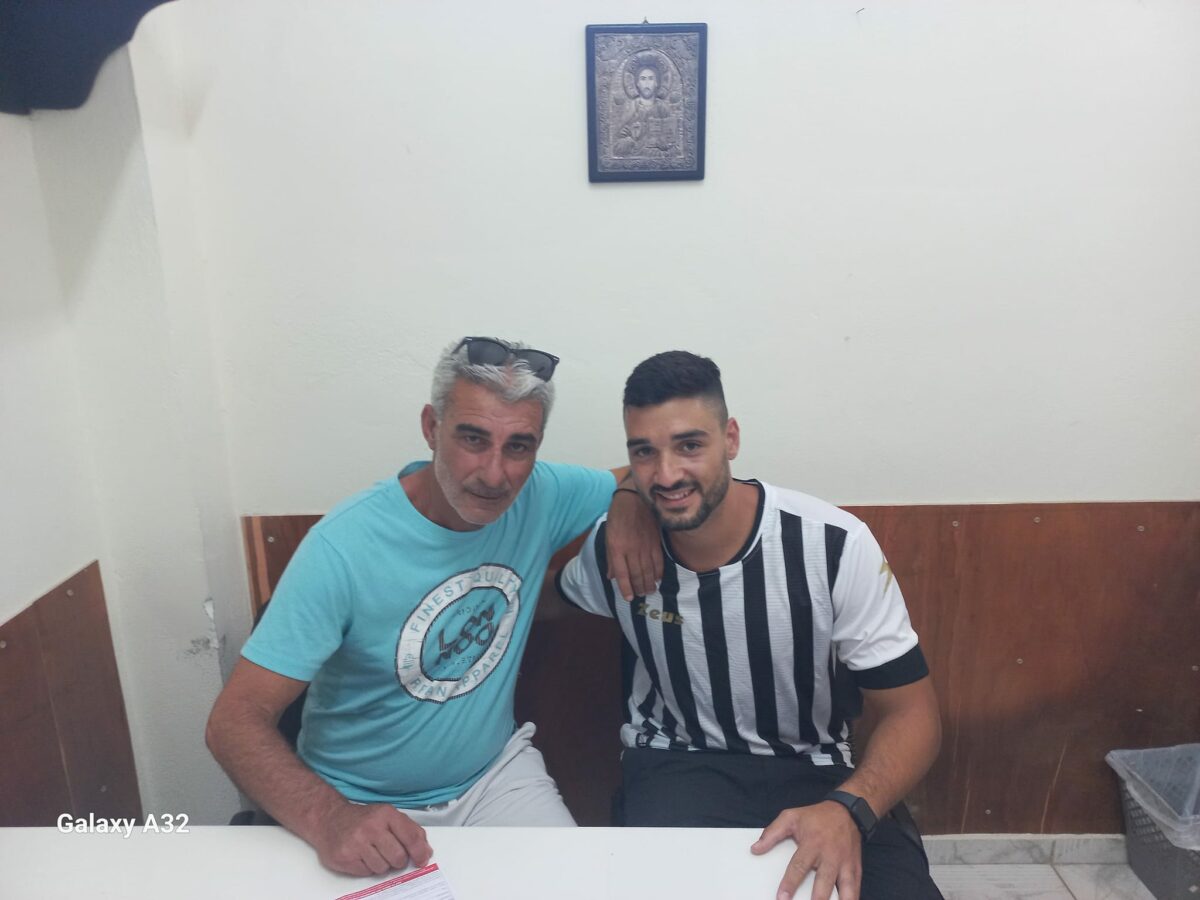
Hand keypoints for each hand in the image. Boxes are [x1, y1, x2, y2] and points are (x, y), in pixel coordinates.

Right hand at [311, 801, 432, 876]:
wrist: (329, 819)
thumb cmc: (363, 819)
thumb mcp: (388, 816)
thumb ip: (410, 831)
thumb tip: (425, 852)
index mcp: (386, 814)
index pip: (411, 837)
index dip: (419, 852)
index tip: (421, 860)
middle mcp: (371, 827)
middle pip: (398, 857)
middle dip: (397, 860)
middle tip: (389, 852)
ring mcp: (356, 843)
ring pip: (382, 868)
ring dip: (381, 864)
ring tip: (372, 851)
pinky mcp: (344, 857)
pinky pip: (366, 873)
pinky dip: (367, 867)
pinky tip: (360, 855)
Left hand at [604, 489, 660, 600]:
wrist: (633, 498)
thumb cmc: (617, 516)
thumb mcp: (608, 536)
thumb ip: (611, 558)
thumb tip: (611, 576)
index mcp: (617, 547)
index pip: (622, 573)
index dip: (626, 588)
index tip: (629, 598)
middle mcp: (631, 549)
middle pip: (637, 574)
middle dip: (639, 588)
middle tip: (641, 595)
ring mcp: (645, 545)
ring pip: (648, 570)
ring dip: (649, 583)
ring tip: (649, 591)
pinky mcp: (655, 541)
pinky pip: (658, 561)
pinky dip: (658, 571)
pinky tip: (658, 578)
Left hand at [751, 801, 860, 899]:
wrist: (847, 811)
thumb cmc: (816, 816)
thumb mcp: (791, 817)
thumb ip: (772, 833)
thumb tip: (755, 849)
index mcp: (812, 843)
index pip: (799, 867)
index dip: (789, 883)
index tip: (782, 898)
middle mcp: (830, 855)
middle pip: (823, 882)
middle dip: (817, 899)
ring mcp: (845, 863)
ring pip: (845, 888)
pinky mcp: (856, 868)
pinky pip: (856, 887)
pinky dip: (853, 897)